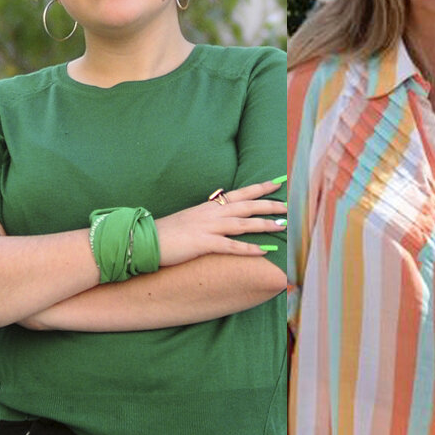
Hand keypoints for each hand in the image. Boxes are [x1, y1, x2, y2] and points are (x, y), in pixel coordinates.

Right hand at [155, 181, 286, 265]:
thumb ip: (208, 215)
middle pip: (246, 206)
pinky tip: (262, 251)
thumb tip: (222, 214)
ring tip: (282, 225)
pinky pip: (230, 246)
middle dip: (269, 205)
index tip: (277, 183)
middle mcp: (211, 214)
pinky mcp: (203, 244)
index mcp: (209, 206)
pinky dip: (247, 249)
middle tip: (287, 206)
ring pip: (242, 224)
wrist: (147, 239)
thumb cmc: (169, 232)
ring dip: (264, 225)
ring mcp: (207, 228)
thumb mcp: (191, 218)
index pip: (240, 194)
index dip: (259, 188)